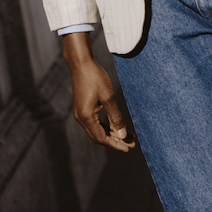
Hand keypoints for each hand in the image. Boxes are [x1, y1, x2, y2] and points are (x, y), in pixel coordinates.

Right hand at [63, 33, 134, 151]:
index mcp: (86, 117)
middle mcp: (81, 118)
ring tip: (127, 135)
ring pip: (97, 130)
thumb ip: (115, 117)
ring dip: (111, 134)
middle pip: (99, 136)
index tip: (129, 148)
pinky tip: (116, 126)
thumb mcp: (108, 97)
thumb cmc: (94, 77)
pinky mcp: (82, 108)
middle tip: (131, 143)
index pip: (102, 138)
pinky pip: (94, 122)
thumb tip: (122, 135)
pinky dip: (105, 126)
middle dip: (115, 141)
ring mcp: (80, 113)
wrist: (81, 63)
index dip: (115, 144)